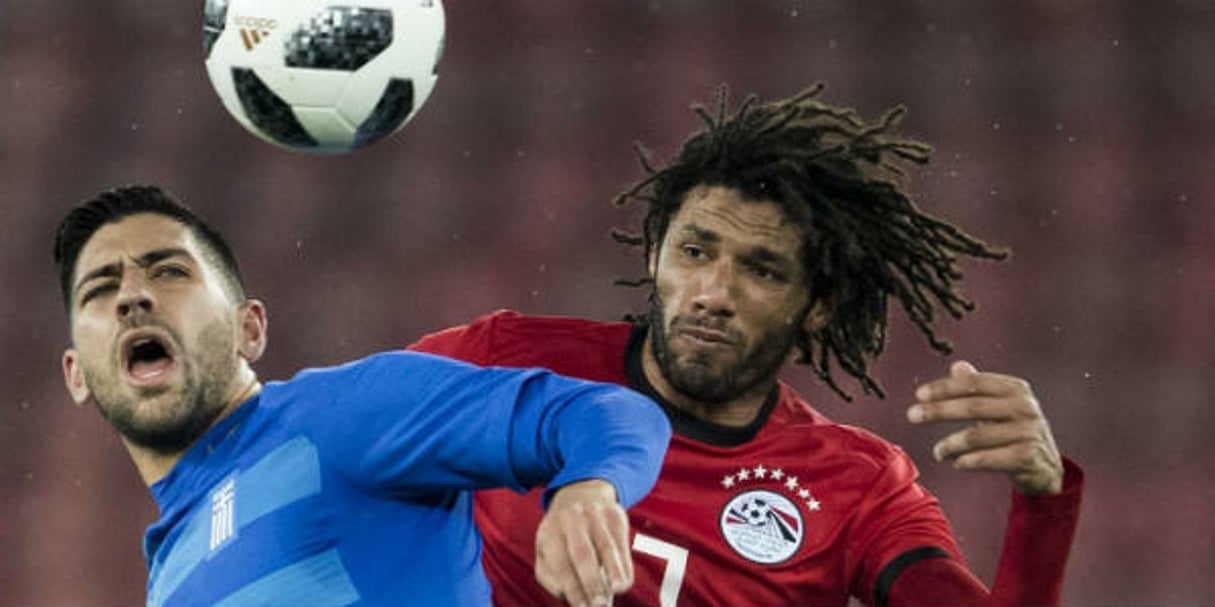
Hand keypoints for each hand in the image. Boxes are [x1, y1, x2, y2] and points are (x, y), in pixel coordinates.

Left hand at [535, 479, 633, 606]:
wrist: (580, 493)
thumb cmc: (562, 535)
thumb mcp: (547, 550)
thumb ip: (552, 577)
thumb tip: (569, 594)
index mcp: (550, 532)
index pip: (561, 564)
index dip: (572, 588)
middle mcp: (571, 520)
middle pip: (582, 553)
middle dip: (592, 580)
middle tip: (599, 603)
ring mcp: (594, 515)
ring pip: (606, 546)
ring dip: (613, 571)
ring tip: (618, 589)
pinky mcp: (615, 515)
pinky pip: (621, 541)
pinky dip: (624, 564)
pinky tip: (625, 581)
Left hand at [907, 360, 1063, 494]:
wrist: (1046, 467)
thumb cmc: (1014, 431)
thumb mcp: (999, 406)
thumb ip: (978, 387)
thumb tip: (957, 365)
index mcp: (1015, 389)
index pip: (975, 383)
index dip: (945, 387)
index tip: (919, 394)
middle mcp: (1025, 407)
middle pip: (973, 406)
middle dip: (938, 410)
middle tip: (912, 415)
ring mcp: (1028, 432)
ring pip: (978, 436)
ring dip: (950, 444)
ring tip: (938, 452)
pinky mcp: (1028, 456)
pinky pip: (989, 458)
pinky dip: (968, 461)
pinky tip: (957, 462)